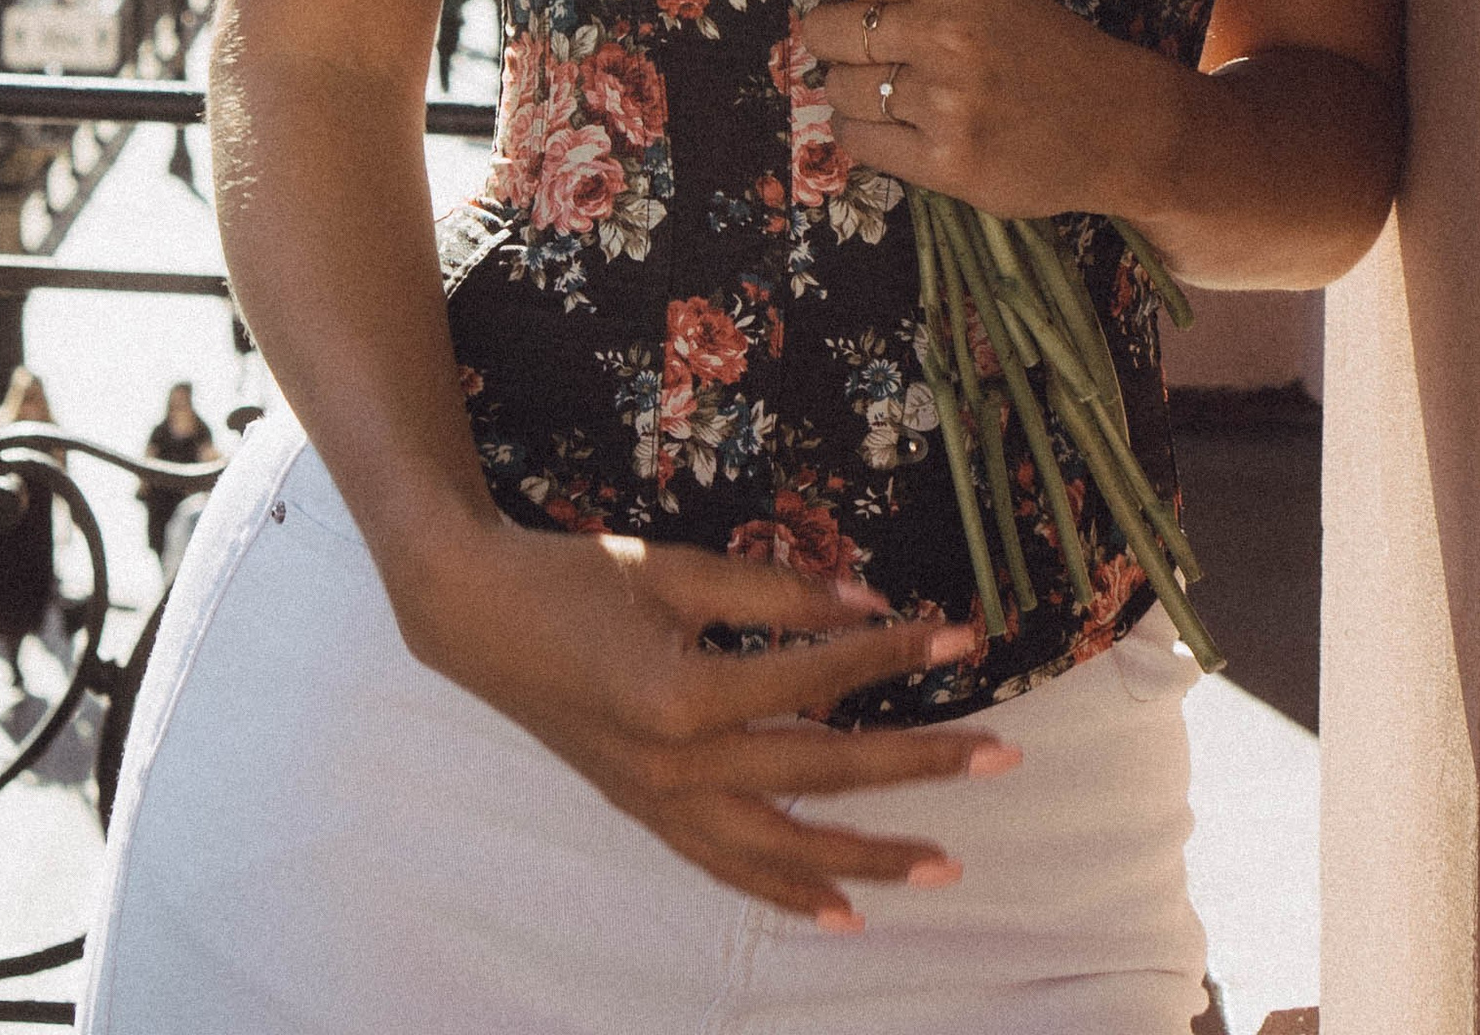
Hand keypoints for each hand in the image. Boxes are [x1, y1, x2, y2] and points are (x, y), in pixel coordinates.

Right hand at [400, 518, 1019, 924]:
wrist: (478, 618)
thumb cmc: (576, 575)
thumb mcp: (674, 567)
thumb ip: (774, 589)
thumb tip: (868, 605)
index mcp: (685, 694)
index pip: (818, 677)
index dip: (892, 656)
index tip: (960, 639)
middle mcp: (678, 766)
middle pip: (822, 771)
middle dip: (918, 763)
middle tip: (1000, 755)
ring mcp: (661, 803)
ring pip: (784, 847)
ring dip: (869, 855)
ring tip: (945, 863)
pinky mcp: (648, 815)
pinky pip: (728, 869)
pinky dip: (786, 892)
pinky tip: (840, 912)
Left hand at [781, 0, 1187, 224]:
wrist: (1116, 124)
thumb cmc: (1042, 41)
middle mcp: (943, 32)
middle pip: (821, 29)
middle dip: (832, 36)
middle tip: (869, 43)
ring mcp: (943, 103)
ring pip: (834, 89)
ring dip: (852, 88)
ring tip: (899, 88)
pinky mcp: (945, 164)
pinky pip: (857, 142)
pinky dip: (868, 133)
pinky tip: (905, 123)